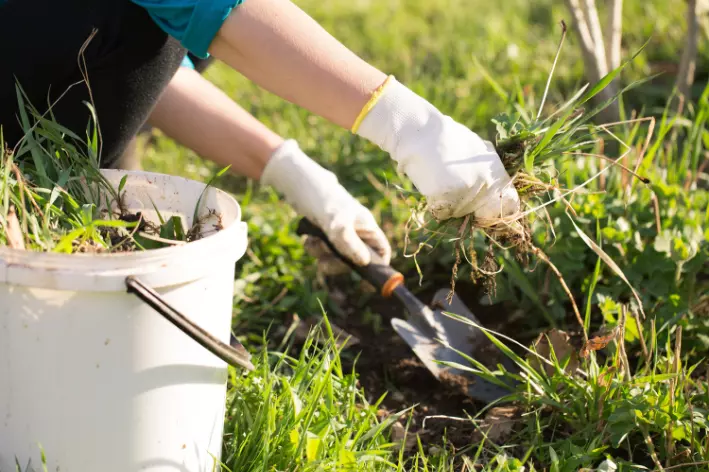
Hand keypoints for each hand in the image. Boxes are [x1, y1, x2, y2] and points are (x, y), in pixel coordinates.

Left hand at [260, 139, 390, 274]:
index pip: (381, 250)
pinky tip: (308, 238)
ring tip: (314, 242)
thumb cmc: (323, 199)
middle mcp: (356, 231)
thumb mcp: (337, 224)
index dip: (377, 265)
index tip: (364, 278)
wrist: (298, 183)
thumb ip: (350, 244)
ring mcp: (340, 233)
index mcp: (366, 226)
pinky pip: (322, 251)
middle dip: (339, 261)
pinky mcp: (324, 233)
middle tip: (326, 258)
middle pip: (356, 260)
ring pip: (336, 257)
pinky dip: (314, 248)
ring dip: (323, 254)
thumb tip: (364, 263)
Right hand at [353, 76, 519, 221]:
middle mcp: (486, 182)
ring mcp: (468, 191)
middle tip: (455, 194)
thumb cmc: (444, 139)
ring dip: (448, 204)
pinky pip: (441, 212)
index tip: (486, 213)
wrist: (420, 132)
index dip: (499, 212)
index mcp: (496, 170)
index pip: (511, 204)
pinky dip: (434, 203)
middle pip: (481, 214)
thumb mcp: (475, 150)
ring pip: (458, 214)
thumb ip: (485, 171)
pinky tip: (430, 183)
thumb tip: (491, 195)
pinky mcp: (448, 197)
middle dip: (470, 210)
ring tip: (439, 179)